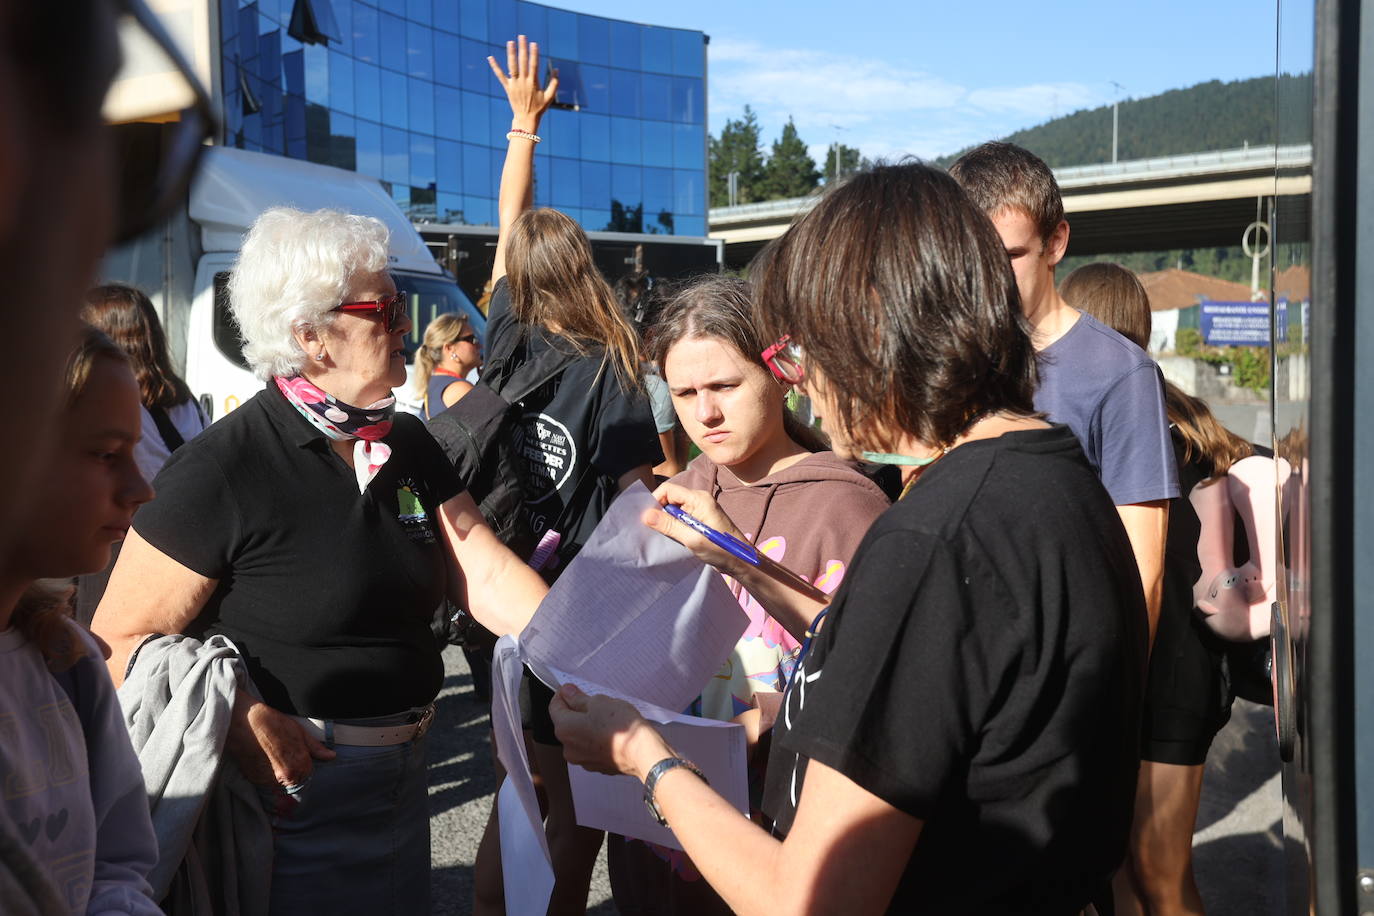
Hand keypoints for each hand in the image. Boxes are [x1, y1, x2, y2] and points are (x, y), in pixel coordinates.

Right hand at [224, 692, 335, 787]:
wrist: (244, 722)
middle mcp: (284, 778)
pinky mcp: (253, 779)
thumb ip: (316, 748)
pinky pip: (265, 781)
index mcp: (299, 766)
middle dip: (291, 769)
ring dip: (278, 773)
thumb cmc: (273, 723)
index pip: (307, 774)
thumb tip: (331, 756)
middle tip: (282, 753)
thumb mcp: (300, 732)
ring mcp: (267, 780)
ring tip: (271, 754)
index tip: (296, 755)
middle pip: (294, 780)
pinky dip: (266, 773)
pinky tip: (263, 757)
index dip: (303, 763)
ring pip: (279, 782)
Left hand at [487, 34, 558, 132]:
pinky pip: (500, 76)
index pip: (534, 65)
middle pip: (522, 62)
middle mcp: (523, 82)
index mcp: (533, 83)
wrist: (526, 119)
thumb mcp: (550, 97)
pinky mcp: (508, 88)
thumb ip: (554, 83)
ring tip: (510, 42)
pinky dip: (495, 67)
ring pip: (512, 66)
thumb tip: (556, 69)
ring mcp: (514, 84)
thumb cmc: (539, 108)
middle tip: (522, 36)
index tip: (534, 43)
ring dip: (511, 53)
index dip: (534, 54)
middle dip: (522, 48)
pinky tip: (490, 57)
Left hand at [549, 683, 667, 779]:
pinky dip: (596, 738)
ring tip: (606, 716)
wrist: (643, 752)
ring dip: (587, 725)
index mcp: (564, 729)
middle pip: (566, 723)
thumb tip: (567, 693)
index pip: (555, 707)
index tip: (572, 689)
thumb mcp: (599, 702)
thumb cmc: (621, 726)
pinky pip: (591, 747)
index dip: (563, 694)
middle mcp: (568, 748)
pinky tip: (611, 731)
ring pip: (579, 736)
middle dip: (577, 711)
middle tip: (593, 701)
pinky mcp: (597, 766)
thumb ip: (578, 698)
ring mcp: (582, 760)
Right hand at [643, 482, 752, 579]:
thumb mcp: (692, 538)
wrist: (741, 562)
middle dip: (659, 512)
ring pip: (674, 510)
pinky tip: (672, 538)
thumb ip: (669, 525)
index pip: (668, 490)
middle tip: (653, 530)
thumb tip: (645, 515)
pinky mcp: (699, 522)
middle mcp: (699, 501)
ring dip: (667, 522)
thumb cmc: (721, 549)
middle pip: (670, 499)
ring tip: (663, 536)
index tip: (647, 519)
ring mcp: (699, 511)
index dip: (655, 501)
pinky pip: (680, 519)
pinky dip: (674, 527)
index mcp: (699, 499)